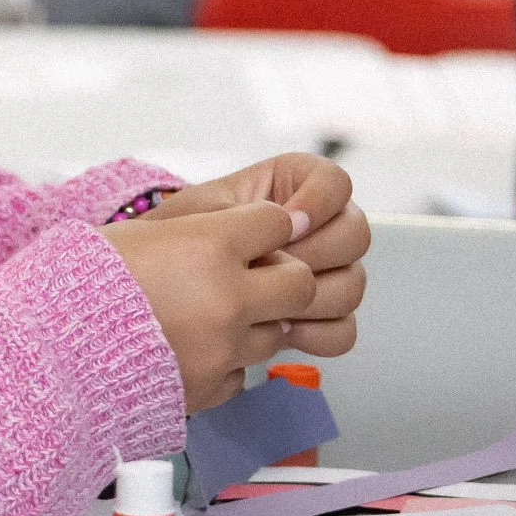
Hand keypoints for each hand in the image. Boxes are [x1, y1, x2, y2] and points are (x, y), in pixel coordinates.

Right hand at [98, 202, 317, 412]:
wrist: (50, 349)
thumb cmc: (83, 282)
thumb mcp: (141, 233)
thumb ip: (197, 231)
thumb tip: (238, 231)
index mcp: (209, 246)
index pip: (279, 222)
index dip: (270, 225)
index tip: (260, 231)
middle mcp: (227, 297)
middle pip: (300, 283)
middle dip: (285, 277)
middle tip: (259, 277)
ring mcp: (224, 348)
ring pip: (277, 331)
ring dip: (254, 322)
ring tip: (212, 317)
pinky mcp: (212, 387)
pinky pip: (243, 372)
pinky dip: (227, 362)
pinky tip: (193, 350)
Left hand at [146, 154, 369, 362]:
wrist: (159, 284)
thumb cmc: (176, 237)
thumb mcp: (201, 213)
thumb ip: (246, 213)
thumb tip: (290, 227)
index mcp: (292, 187)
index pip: (336, 182)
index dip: (320, 201)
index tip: (287, 222)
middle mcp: (319, 227)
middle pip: (355, 235)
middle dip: (314, 253)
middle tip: (270, 266)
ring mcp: (325, 273)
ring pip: (352, 284)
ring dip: (313, 296)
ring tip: (269, 302)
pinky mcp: (319, 316)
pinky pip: (342, 329)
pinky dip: (316, 333)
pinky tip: (280, 329)